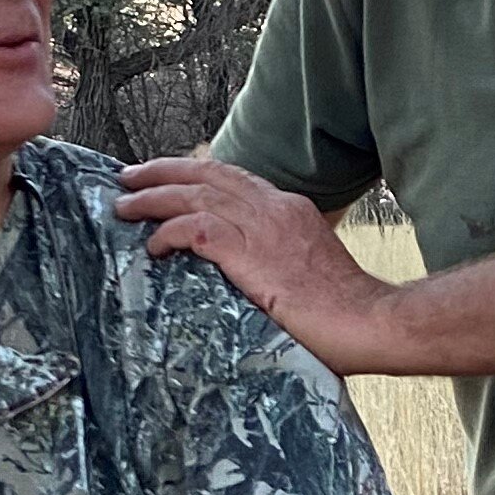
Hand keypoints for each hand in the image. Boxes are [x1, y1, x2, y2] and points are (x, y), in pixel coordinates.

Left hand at [114, 155, 400, 369]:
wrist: (370, 321)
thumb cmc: (346, 313)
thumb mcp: (309, 271)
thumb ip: (277, 261)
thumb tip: (249, 274)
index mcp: (290, 210)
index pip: (234, 178)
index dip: (195, 175)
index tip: (168, 179)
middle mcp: (275, 208)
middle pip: (207, 173)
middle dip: (163, 172)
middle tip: (129, 177)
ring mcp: (263, 228)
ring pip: (194, 196)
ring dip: (153, 199)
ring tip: (124, 206)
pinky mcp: (251, 253)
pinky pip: (195, 229)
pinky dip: (168, 234)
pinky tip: (153, 248)